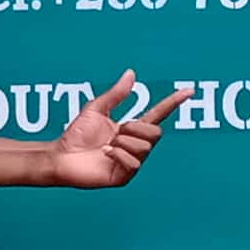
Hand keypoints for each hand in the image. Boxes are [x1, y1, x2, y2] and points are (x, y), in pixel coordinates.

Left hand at [45, 72, 189, 188]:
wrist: (61, 155)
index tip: (188, 90)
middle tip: (116, 132)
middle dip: (135, 128)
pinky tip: (105, 154)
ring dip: (122, 142)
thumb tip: (131, 73)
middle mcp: (135, 146)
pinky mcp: (124, 177)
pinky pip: (134, 163)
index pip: (158, 115)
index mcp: (131, 129)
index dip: (173, 103)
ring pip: (144, 147)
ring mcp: (131, 162)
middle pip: (156, 133)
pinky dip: (118, 154)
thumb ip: (116, 94)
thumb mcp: (96, 109)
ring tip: (106, 146)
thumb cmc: (75, 135)